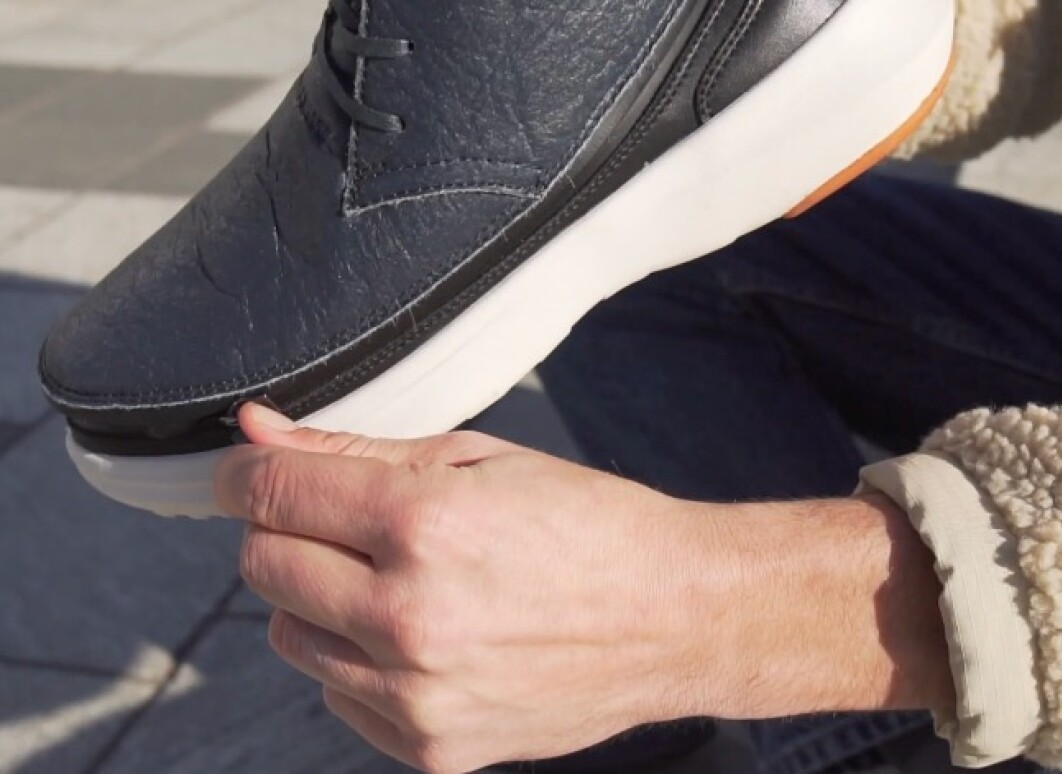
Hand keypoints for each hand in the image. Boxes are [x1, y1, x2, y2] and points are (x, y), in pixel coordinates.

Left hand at [214, 404, 719, 772]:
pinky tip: (422, 637)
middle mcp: (410, 618)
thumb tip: (256, 433)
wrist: (673, 616)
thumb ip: (354, 450)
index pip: (271, 494)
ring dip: (321, 600)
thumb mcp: (477, 459)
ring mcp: (419, 694)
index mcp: (424, 525)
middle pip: (263, 566)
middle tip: (351, 523)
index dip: (247, 474)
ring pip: (288, 635)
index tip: (252, 473)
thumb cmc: (587, 525)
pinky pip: (337, 694)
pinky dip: (358, 661)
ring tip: (399, 581)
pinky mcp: (432, 746)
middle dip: (289, 532)